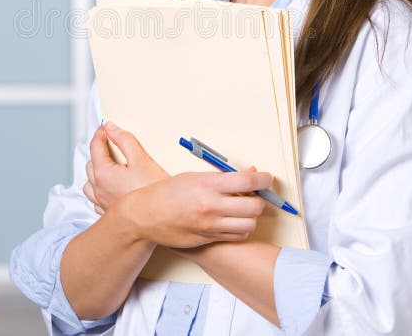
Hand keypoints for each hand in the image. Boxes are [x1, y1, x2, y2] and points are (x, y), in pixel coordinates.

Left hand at [83, 122, 168, 214]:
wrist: (162, 215)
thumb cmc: (152, 191)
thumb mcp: (141, 158)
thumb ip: (124, 140)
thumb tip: (112, 129)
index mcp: (103, 174)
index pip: (95, 147)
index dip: (100, 134)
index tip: (106, 129)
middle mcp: (99, 190)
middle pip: (90, 164)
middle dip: (99, 152)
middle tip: (112, 144)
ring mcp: (103, 203)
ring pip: (90, 183)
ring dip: (96, 172)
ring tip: (110, 166)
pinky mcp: (109, 213)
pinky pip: (96, 199)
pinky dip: (100, 189)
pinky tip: (111, 186)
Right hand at [116, 168, 271, 248]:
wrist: (145, 215)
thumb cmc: (168, 192)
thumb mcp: (194, 176)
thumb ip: (223, 177)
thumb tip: (250, 174)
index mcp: (207, 185)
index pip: (247, 182)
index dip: (263, 179)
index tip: (266, 178)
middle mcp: (211, 206)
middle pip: (254, 206)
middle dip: (260, 199)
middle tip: (256, 194)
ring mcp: (210, 225)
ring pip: (249, 224)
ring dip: (252, 216)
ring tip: (244, 209)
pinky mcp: (209, 238)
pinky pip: (237, 236)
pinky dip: (242, 228)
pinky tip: (234, 220)